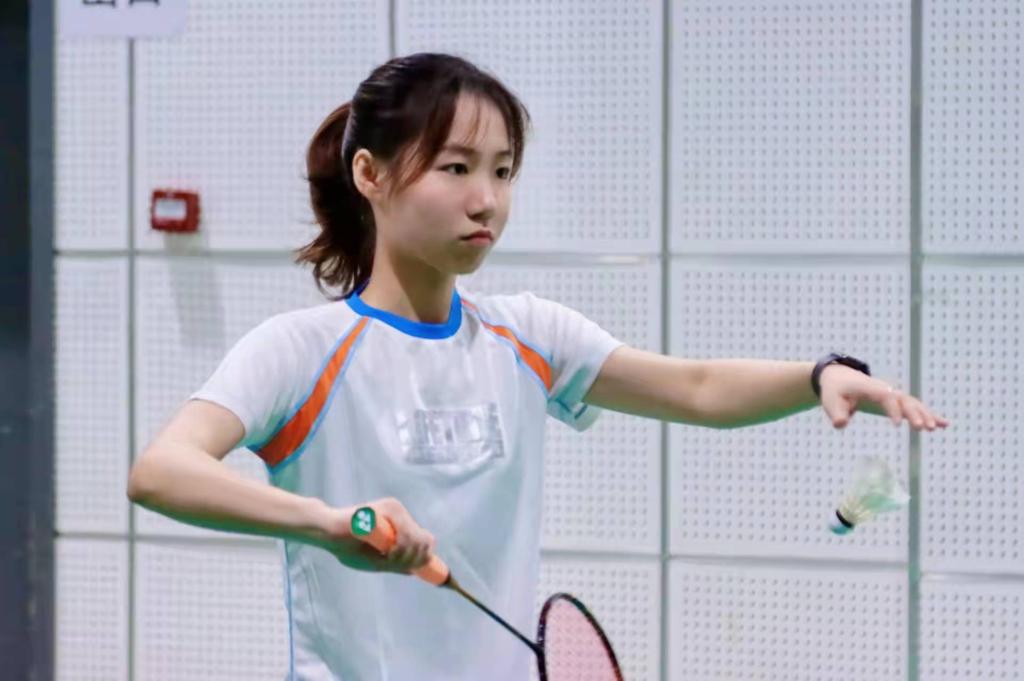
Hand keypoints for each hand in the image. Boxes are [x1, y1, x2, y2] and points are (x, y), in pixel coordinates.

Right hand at [321, 497, 435, 574]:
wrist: (328, 533)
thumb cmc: (348, 546)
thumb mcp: (375, 561)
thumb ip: (394, 564)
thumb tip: (414, 571)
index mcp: (400, 524)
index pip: (425, 540)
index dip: (424, 558)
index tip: (413, 569)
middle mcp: (400, 514)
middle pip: (425, 541)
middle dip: (415, 560)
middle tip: (394, 564)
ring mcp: (394, 509)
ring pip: (417, 539)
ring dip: (406, 556)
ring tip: (388, 559)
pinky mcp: (386, 509)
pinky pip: (404, 534)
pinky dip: (399, 548)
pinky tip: (388, 552)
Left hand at [818, 364, 949, 430]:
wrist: (838, 378)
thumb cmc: (835, 390)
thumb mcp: (830, 401)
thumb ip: (836, 414)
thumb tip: (841, 425)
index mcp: (870, 388)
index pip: (885, 397)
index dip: (893, 410)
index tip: (896, 425)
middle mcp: (885, 390)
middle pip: (904, 400)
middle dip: (914, 413)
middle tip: (923, 428)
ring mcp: (892, 394)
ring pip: (913, 403)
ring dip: (925, 414)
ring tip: (937, 428)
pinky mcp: (896, 401)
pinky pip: (914, 407)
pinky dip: (929, 414)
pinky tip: (944, 424)